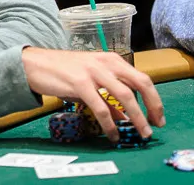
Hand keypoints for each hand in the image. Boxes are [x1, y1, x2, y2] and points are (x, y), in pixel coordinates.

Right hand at [21, 47, 163, 142]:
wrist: (35, 64)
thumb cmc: (63, 71)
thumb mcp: (90, 80)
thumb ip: (108, 96)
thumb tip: (126, 117)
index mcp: (111, 59)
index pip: (142, 77)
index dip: (154, 98)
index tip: (158, 116)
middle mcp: (106, 62)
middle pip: (140, 83)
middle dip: (153, 105)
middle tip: (156, 125)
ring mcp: (93, 72)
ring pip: (125, 96)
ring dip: (137, 117)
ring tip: (141, 133)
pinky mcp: (80, 83)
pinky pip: (101, 108)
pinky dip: (110, 124)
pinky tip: (113, 135)